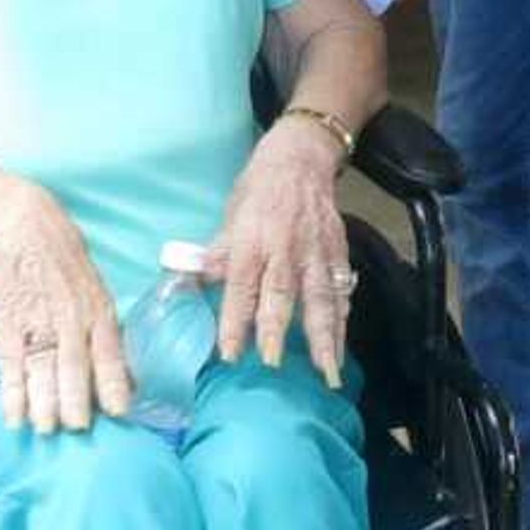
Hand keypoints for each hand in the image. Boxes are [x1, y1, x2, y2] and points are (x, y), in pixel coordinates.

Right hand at [0, 170, 128, 432]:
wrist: (22, 226)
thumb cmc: (63, 263)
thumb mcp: (94, 290)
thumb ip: (104, 330)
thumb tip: (122, 372)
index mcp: (98, 311)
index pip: (110, 354)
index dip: (115, 384)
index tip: (121, 412)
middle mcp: (70, 319)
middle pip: (75, 368)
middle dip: (77, 403)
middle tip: (77, 429)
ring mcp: (37, 323)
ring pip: (42, 371)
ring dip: (44, 405)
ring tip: (46, 429)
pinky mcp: (7, 324)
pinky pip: (10, 366)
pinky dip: (11, 394)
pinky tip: (14, 417)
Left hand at [211, 120, 356, 381]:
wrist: (301, 157)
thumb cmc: (259, 189)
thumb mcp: (231, 216)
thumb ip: (217, 255)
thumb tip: (187, 286)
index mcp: (252, 241)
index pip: (240, 288)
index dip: (234, 321)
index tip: (229, 354)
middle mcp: (284, 249)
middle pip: (280, 295)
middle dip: (276, 331)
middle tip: (272, 364)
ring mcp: (315, 252)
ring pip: (319, 299)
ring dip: (323, 337)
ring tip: (326, 371)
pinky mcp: (337, 251)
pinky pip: (340, 290)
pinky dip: (342, 318)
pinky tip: (341, 344)